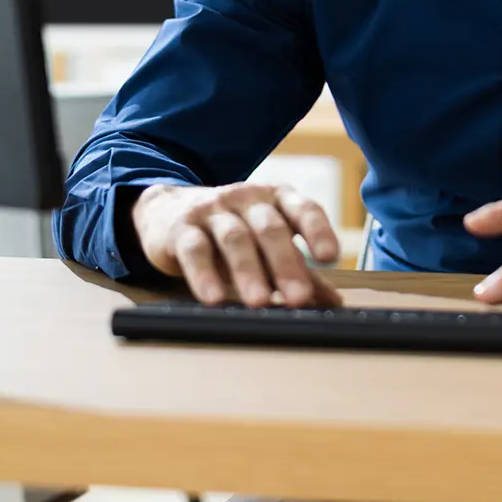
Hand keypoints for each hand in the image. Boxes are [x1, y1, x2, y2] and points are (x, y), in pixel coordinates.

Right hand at [131, 181, 342, 307]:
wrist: (168, 211)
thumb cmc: (230, 230)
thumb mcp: (265, 244)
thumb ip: (299, 269)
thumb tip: (333, 302)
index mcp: (275, 199)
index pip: (302, 208)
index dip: (318, 230)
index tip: (329, 257)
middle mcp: (246, 198)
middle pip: (269, 227)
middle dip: (285, 263)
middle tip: (298, 297)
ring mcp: (212, 209)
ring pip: (234, 237)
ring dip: (248, 271)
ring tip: (259, 302)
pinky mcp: (182, 227)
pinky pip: (195, 249)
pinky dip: (204, 274)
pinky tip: (213, 297)